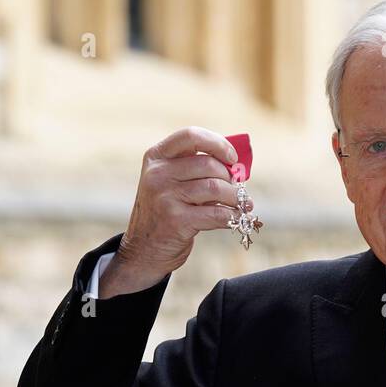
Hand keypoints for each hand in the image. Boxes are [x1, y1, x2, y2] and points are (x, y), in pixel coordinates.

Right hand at [99, 126, 253, 296]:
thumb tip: (237, 167)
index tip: (232, 158)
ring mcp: (165, 196)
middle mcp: (158, 173)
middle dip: (229, 178)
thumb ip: (194, 170)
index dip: (217, 143)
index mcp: (156, 157)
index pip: (190, 136)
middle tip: (237, 190)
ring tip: (241, 204)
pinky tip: (235, 218)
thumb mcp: (169, 184)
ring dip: (234, 198)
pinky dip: (231, 216)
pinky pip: (216, 214)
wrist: (144, 250)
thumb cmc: (165, 213)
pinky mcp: (176, 220)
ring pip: (215, 188)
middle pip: (208, 164)